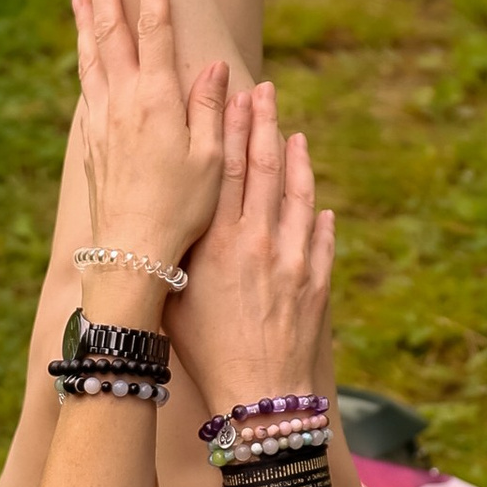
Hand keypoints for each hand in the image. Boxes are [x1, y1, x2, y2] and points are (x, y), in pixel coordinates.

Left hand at [71, 0, 226, 290]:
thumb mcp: (211, 159)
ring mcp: (102, 120)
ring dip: (86, 18)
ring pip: (91, 55)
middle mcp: (123, 101)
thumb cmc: (182, 210)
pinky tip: (85, 52)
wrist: (131, 253)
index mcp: (157, 100)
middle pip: (110, 30)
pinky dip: (85, 57)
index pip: (155, 28)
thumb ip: (212, 108)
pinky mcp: (92, 140)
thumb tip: (215, 65)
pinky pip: (87, 85)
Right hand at [167, 79, 334, 413]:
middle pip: (263, 169)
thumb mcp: (177, 299)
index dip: (228, 128)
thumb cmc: (205, 353)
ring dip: (296, 159)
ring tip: (293, 132)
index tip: (231, 94)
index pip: (224, 170)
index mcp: (218, 244)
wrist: (260, 396)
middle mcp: (259, 243)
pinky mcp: (317, 283)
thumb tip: (165, 223)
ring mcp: (293, 260)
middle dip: (263, 125)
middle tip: (264, 91)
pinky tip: (320, 201)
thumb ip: (177, 256)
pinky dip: (319, 214)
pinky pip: (321, 237)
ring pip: (296, 195)